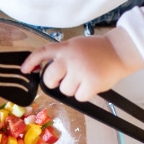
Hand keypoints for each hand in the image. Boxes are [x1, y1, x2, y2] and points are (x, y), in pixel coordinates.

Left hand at [20, 35, 143, 101]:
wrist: (119, 52)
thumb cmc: (97, 50)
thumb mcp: (76, 45)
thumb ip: (62, 55)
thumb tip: (46, 71)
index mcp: (65, 48)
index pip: (42, 53)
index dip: (30, 62)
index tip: (24, 70)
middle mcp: (70, 59)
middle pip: (49, 79)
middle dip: (54, 82)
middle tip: (65, 79)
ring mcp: (80, 71)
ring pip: (65, 90)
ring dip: (73, 88)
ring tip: (84, 79)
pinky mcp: (91, 83)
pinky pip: (79, 97)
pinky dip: (84, 94)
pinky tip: (91, 85)